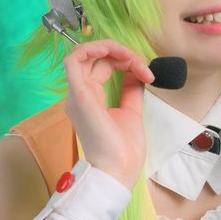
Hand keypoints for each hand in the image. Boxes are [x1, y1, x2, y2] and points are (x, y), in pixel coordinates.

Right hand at [63, 40, 154, 189]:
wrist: (118, 171)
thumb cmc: (122, 151)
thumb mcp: (131, 112)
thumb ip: (131, 90)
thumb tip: (135, 72)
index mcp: (91, 98)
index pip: (102, 66)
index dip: (125, 61)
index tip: (147, 73)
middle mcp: (80, 94)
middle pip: (95, 57)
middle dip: (122, 54)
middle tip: (143, 67)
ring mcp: (77, 93)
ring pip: (84, 54)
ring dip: (109, 48)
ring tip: (129, 57)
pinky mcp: (79, 94)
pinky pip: (73, 60)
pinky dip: (89, 49)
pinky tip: (108, 49)